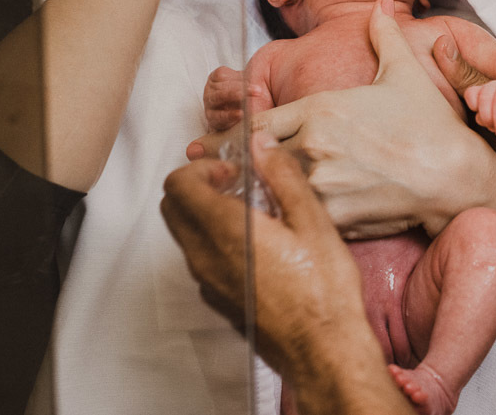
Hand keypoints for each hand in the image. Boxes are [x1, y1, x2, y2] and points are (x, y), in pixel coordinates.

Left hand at [160, 146, 385, 393]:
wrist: (322, 349)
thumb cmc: (323, 290)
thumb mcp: (313, 222)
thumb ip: (283, 177)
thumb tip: (262, 146)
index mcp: (226, 230)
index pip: (179, 185)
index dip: (203, 168)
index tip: (234, 171)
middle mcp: (206, 256)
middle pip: (172, 207)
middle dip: (198, 186)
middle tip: (237, 185)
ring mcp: (208, 281)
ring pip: (184, 234)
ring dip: (205, 213)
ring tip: (251, 213)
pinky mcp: (217, 299)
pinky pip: (199, 259)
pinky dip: (213, 240)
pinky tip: (254, 243)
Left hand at [192, 0, 495, 238]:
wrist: (454, 176)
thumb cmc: (429, 127)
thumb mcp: (403, 73)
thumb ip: (383, 37)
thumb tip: (380, 6)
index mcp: (319, 108)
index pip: (255, 124)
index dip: (236, 138)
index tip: (223, 146)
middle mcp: (312, 143)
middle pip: (252, 160)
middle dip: (239, 169)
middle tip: (219, 179)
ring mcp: (321, 182)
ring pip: (267, 192)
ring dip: (256, 197)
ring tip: (242, 205)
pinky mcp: (332, 216)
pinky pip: (292, 219)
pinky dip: (283, 221)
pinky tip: (279, 224)